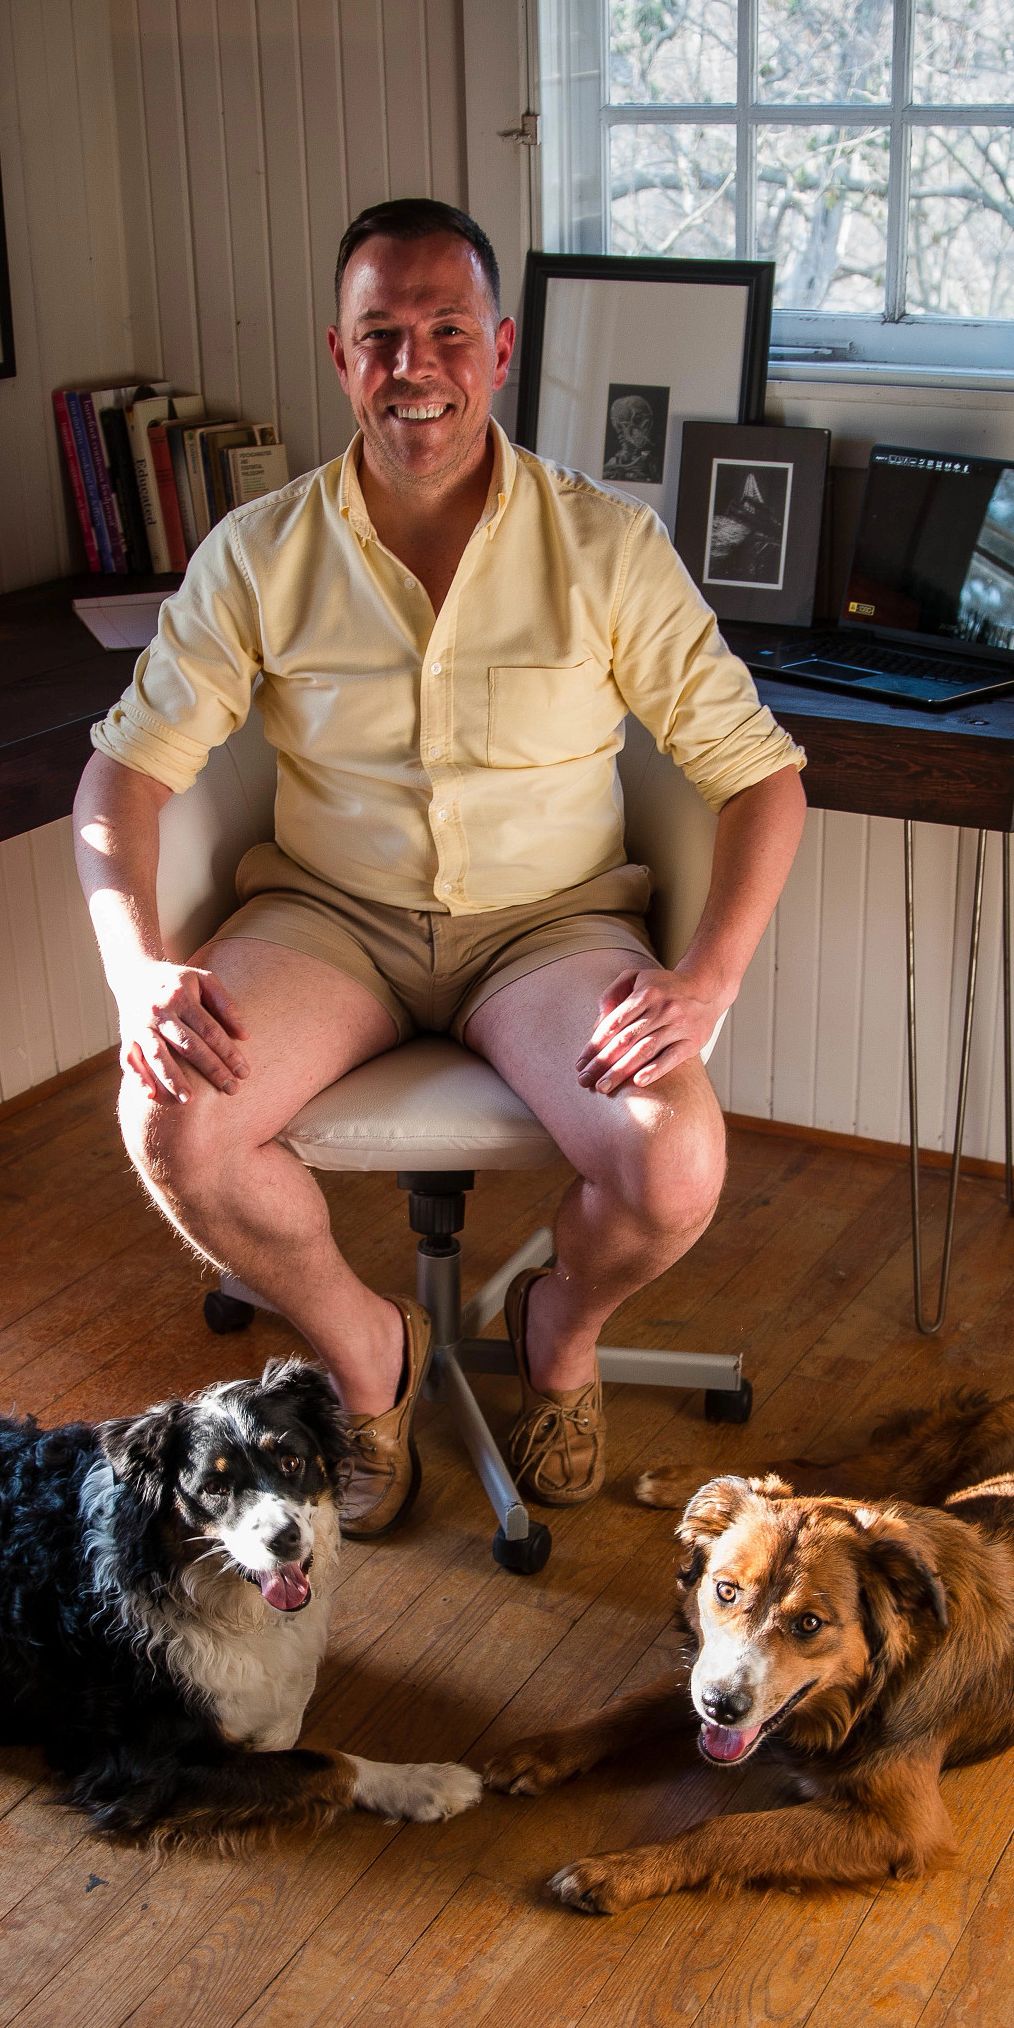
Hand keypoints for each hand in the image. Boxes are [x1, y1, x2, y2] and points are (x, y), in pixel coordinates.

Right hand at [116, 960, 249, 1104]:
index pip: (209, 1029)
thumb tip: (244, 1036)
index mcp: (180, 996)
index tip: (244, 1072)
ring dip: (172, 1079)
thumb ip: (225, 1003)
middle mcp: (159, 1012)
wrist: (134, 975)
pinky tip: (151, 1096)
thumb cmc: (178, 982)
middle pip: (188, 1045)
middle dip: (212, 1069)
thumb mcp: (204, 980)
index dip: (228, 1052)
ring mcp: (141, 1026)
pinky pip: (130, 1060)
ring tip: (189, 1101)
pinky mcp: (127, 1038)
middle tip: (232, 1090)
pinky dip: (138, 1078)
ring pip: (157, 1055)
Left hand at [576, 965, 725, 1095]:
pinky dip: (655, 1070)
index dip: (595, 1044)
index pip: (614, 1022)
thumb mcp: (637, 978)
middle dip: (602, 1062)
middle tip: (585, 1080)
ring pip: (645, 1050)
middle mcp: (663, 1008)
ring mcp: (679, 1025)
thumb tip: (597, 1022)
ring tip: (603, 1087)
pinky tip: (638, 1082)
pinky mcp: (692, 1041)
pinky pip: (672, 1058)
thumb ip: (613, 994)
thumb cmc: (664, 987)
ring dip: (622, 1070)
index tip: (580, 1063)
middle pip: (626, 1039)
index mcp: (646, 993)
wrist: (707, 988)